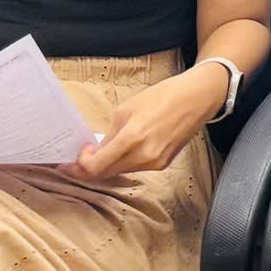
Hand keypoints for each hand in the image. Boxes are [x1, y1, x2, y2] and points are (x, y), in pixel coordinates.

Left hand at [76, 65, 222, 178]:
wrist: (198, 98)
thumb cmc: (164, 96)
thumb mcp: (127, 108)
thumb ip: (110, 134)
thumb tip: (98, 150)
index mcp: (131, 139)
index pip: (94, 167)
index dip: (78, 166)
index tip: (73, 157)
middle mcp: (143, 157)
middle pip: (104, 174)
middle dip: (88, 168)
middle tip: (78, 159)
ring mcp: (154, 163)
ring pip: (119, 171)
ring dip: (106, 165)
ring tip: (100, 151)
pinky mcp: (163, 164)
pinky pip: (135, 167)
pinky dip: (123, 161)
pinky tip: (123, 149)